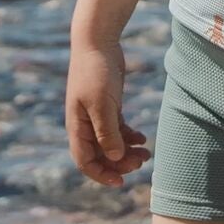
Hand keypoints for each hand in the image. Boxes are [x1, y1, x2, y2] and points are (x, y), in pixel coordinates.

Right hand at [66, 36, 151, 186]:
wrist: (97, 42)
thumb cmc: (96, 72)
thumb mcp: (102, 104)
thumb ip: (108, 133)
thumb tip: (116, 158)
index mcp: (77, 127)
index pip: (85, 162)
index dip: (101, 175)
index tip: (121, 182)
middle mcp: (84, 125)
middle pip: (100, 155)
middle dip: (120, 163)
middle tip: (142, 161)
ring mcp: (95, 115)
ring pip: (111, 143)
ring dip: (127, 152)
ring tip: (146, 152)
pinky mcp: (107, 105)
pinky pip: (117, 130)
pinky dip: (129, 137)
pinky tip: (142, 138)